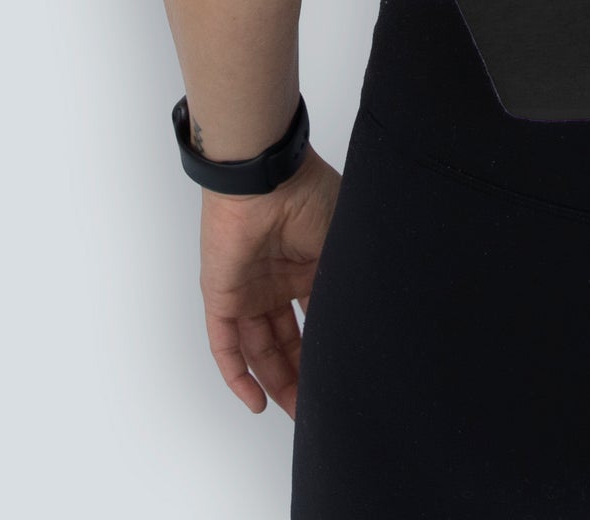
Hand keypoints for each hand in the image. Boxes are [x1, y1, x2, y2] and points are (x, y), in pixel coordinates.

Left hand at [199, 146, 340, 416]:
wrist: (266, 179)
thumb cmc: (308, 196)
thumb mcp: (339, 245)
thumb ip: (344, 284)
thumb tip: (366, 324)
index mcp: (309, 264)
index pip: (318, 317)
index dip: (329, 347)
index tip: (344, 375)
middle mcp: (278, 281)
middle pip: (289, 341)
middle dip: (303, 374)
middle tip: (319, 405)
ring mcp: (249, 291)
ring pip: (260, 349)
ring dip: (275, 380)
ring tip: (295, 409)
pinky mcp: (222, 297)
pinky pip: (226, 345)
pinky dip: (239, 374)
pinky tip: (256, 400)